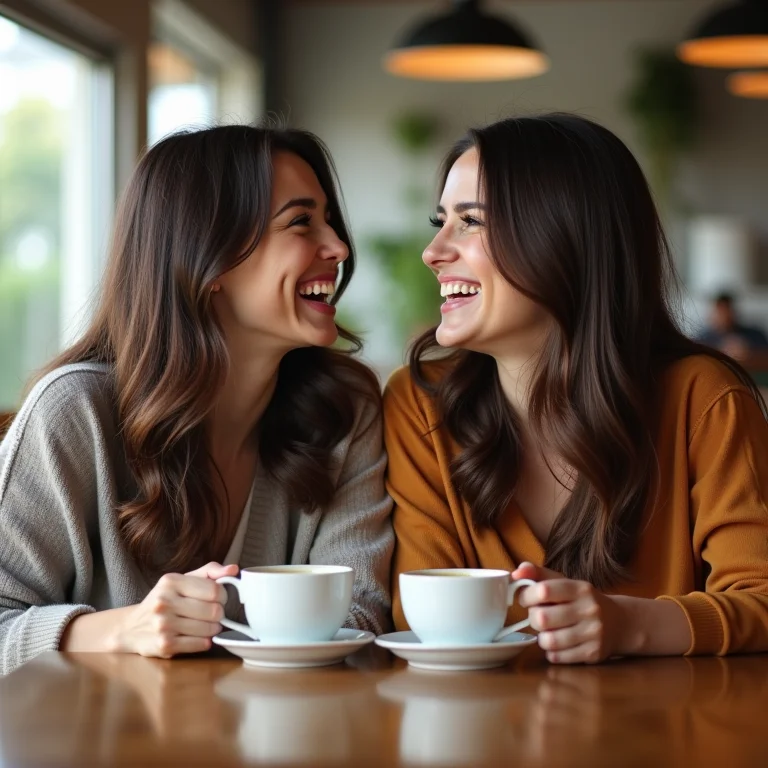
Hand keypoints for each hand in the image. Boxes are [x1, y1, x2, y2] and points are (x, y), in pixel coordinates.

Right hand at [115, 562, 237, 658]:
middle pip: (214, 611)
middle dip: (218, 614)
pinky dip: (204, 642)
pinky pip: (200, 645)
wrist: (132, 627)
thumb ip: (210, 572)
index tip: (219, 599)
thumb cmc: (165, 600)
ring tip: (204, 625)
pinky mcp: (164, 645)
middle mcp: (164, 602)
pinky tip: (197, 637)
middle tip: (212, 614)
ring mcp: (163, 625)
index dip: (223, 596)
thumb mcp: (183, 580)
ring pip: (209, 629)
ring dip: (212, 629)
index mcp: (171, 582)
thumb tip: (234, 569)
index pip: (214, 590)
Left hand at [512, 562, 623, 663]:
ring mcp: (592, 633)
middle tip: (538, 617)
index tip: (526, 600)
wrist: (621, 623)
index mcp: (579, 588)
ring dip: (542, 638)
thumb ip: (538, 574)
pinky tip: (559, 644)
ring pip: (548, 640)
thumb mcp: (565, 582)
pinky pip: (558, 657)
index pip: (544, 590)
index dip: (526, 596)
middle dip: (533, 619)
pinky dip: (552, 652)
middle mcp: (589, 609)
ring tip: (548, 632)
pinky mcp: (593, 654)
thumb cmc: (582, 601)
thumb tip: (515, 572)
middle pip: (541, 618)